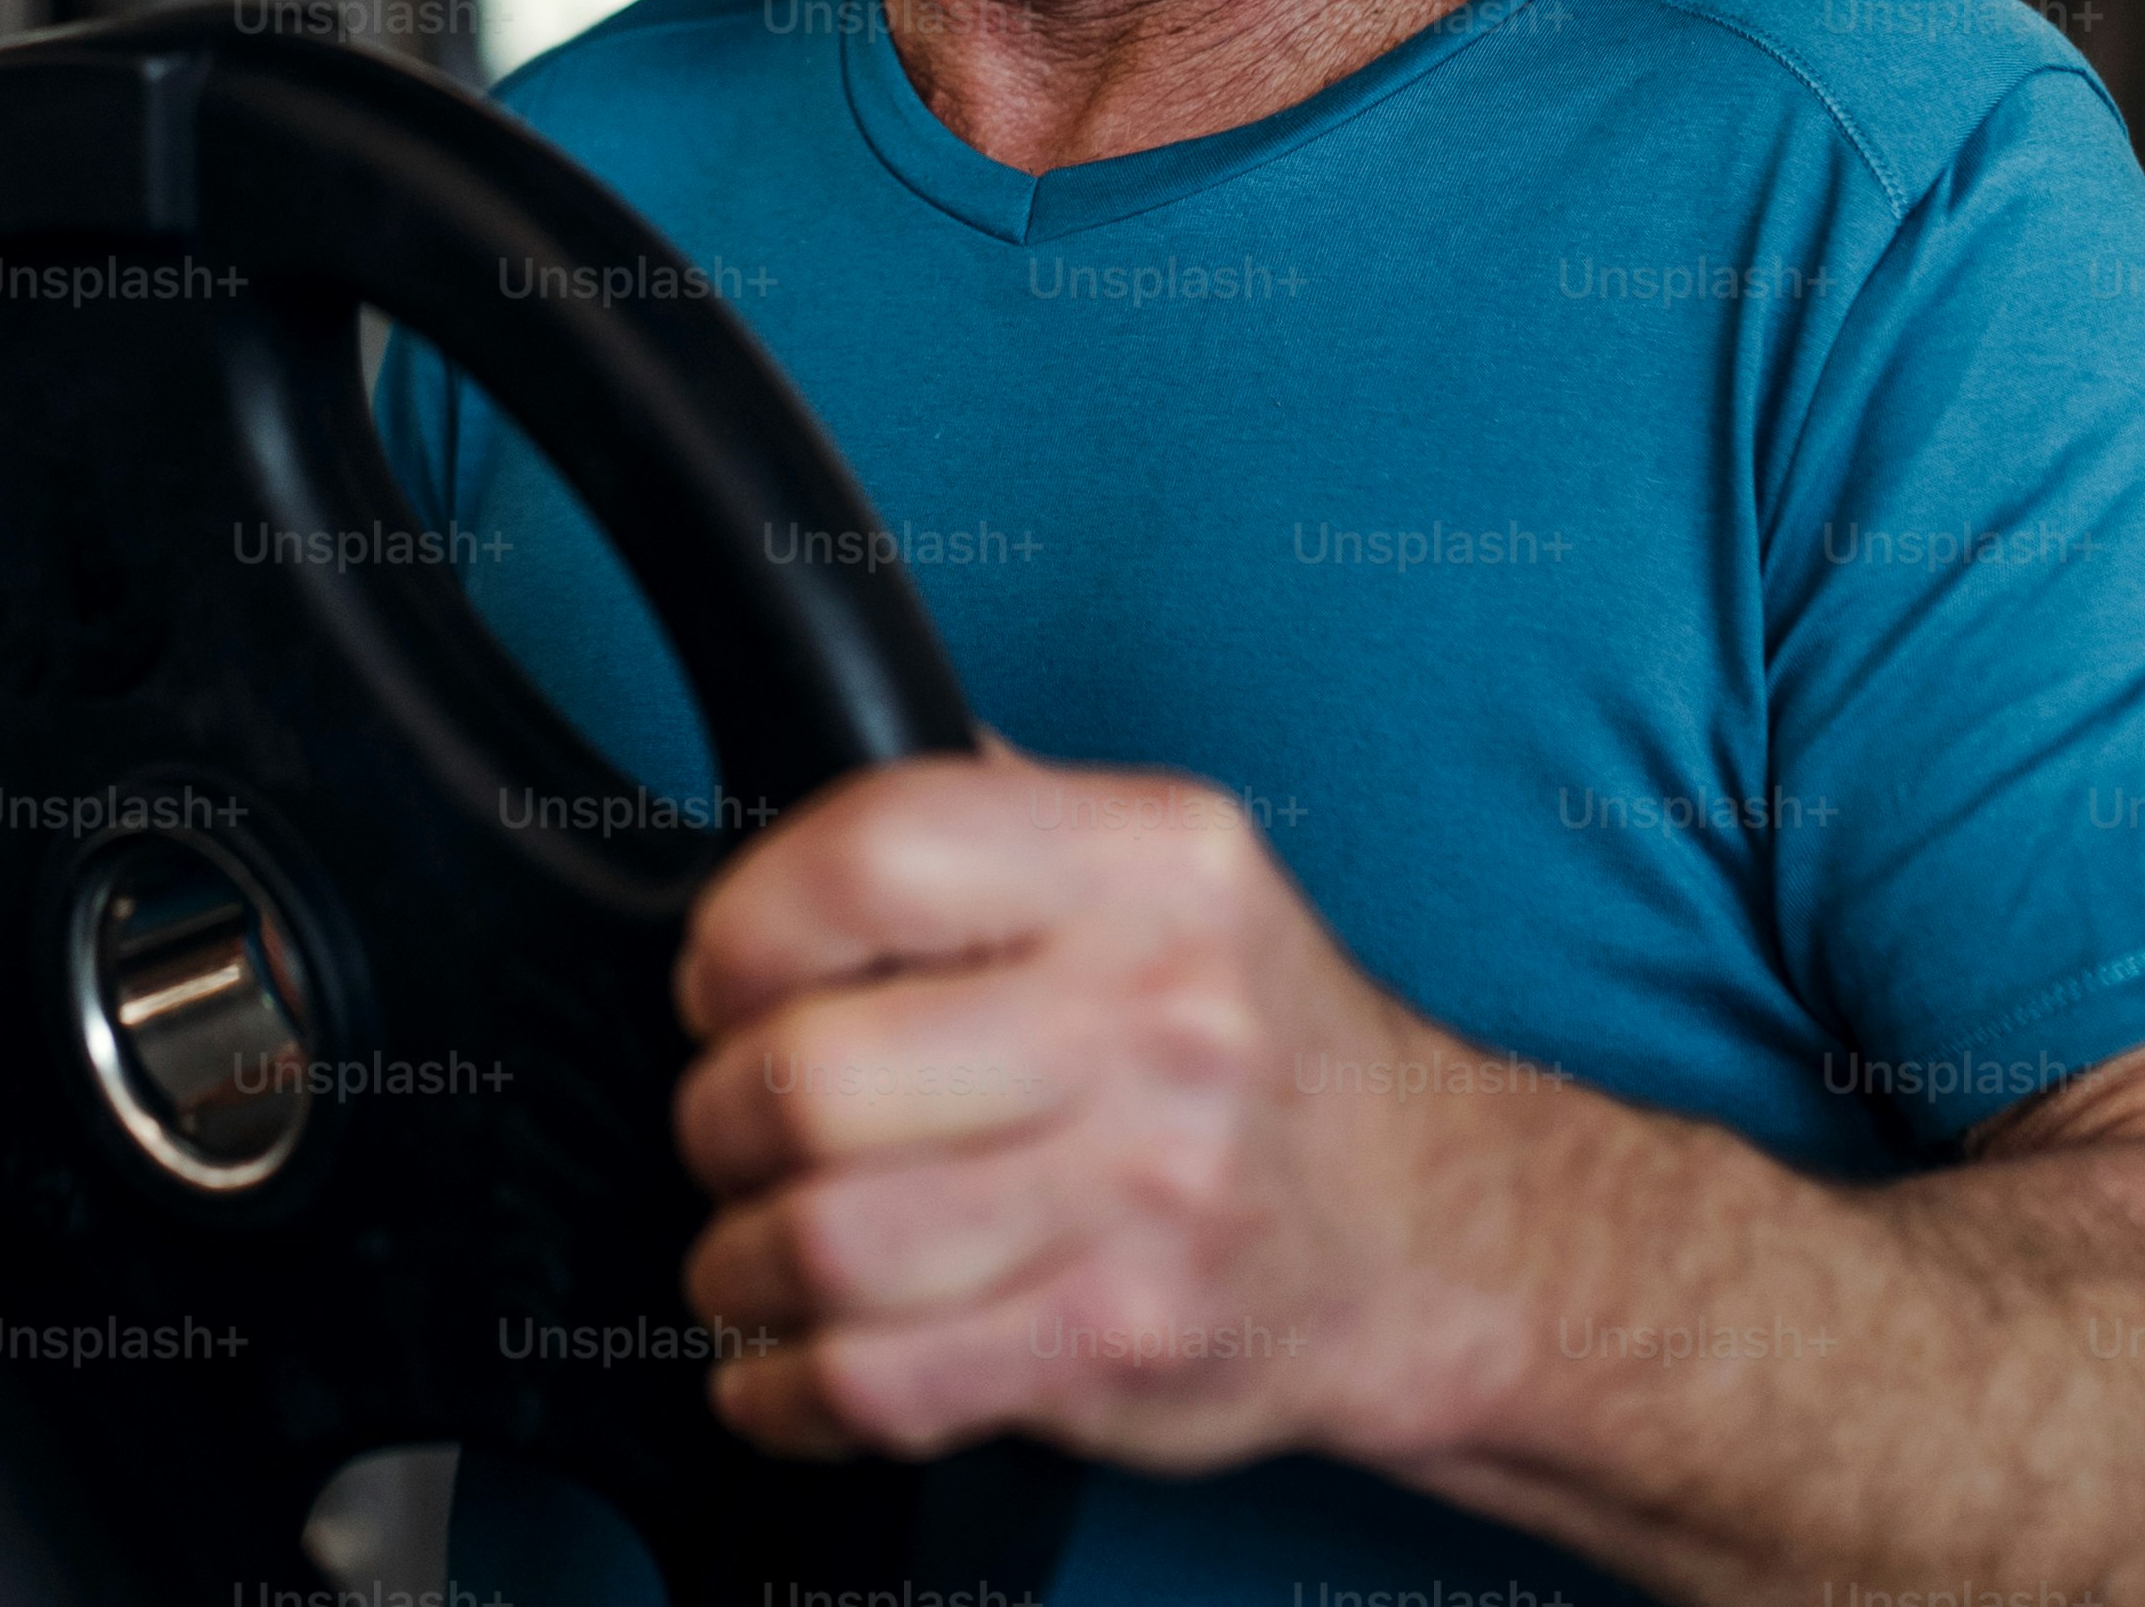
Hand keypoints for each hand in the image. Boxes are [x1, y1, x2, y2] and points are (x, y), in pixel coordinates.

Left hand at [669, 754, 1533, 1476]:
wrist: (1424, 1223)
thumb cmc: (1250, 1037)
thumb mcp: (1163, 866)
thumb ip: (994, 808)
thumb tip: (809, 754)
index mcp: (1150, 864)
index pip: (870, 859)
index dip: (746, 929)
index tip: (725, 979)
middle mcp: (1159, 1017)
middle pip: (818, 1074)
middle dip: (720, 1115)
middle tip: (733, 1126)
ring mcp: (1148, 1194)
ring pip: (827, 1242)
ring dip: (739, 1261)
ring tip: (751, 1249)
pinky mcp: (1123, 1343)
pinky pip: (880, 1383)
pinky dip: (784, 1389)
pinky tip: (779, 1364)